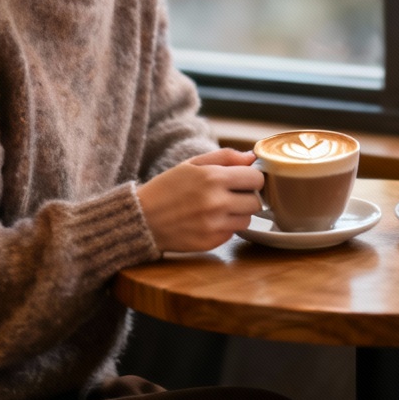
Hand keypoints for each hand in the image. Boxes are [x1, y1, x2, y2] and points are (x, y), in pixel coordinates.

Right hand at [136, 149, 262, 252]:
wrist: (142, 218)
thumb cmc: (168, 187)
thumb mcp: (193, 163)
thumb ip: (226, 157)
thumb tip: (252, 157)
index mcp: (214, 177)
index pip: (256, 179)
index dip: (252, 178)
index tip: (244, 180)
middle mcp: (217, 202)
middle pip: (256, 202)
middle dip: (247, 197)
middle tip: (232, 195)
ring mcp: (214, 225)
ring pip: (247, 220)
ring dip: (238, 213)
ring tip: (219, 208)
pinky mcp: (210, 242)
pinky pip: (232, 233)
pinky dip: (226, 227)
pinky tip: (209, 221)